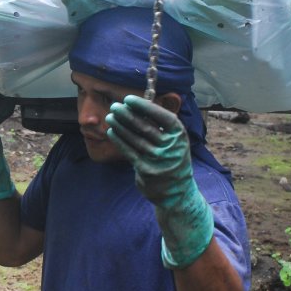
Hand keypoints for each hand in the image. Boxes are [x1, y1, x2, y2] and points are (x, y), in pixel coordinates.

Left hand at [106, 95, 214, 269]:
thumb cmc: (172, 157)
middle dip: (127, 115)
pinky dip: (119, 140)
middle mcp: (171, 147)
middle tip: (114, 106)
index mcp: (179, 135)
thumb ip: (160, 125)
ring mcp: (159, 160)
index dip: (145, 106)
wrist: (177, 191)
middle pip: (145, 127)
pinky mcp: (147, 170)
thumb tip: (138, 105)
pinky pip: (129, 152)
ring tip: (110, 116)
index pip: (162, 116)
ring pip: (135, 139)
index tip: (129, 99)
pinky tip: (112, 131)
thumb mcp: (175, 140)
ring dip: (120, 126)